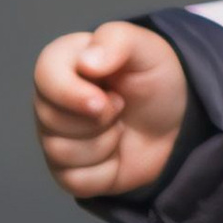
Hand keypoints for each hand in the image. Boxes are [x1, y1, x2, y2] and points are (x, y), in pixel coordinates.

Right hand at [32, 19, 187, 201]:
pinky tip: (116, 153)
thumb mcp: (148, 48)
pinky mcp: (67, 172)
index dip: (71, 92)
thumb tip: (86, 63)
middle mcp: (51, 101)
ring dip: (105, 143)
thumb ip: (118, 41)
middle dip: (99, 118)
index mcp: (64, 63)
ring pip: (60, 152)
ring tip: (120, 126)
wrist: (178, 120)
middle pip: (50, 118)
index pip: (44, 75)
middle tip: (121, 105)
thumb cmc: (156, 78)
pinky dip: (106, 170)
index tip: (105, 99)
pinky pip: (75, 181)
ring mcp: (55, 138)